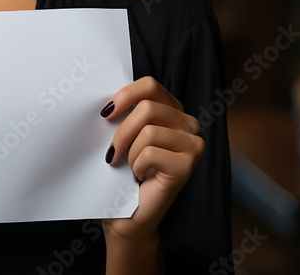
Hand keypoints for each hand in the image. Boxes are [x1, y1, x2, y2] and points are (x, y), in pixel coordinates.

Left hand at [98, 76, 203, 245]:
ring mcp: (192, 145)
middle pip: (147, 107)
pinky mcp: (188, 166)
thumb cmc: (122, 173)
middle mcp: (188, 124)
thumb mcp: (123, 135)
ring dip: (129, 152)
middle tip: (112, 152)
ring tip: (130, 166)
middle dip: (122, 131)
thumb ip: (124, 113)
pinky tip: (140, 176)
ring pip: (149, 130)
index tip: (106, 112)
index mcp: (172, 110)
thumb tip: (106, 100)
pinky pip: (151, 152)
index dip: (126, 94)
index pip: (150, 85)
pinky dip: (137, 165)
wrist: (127, 214)